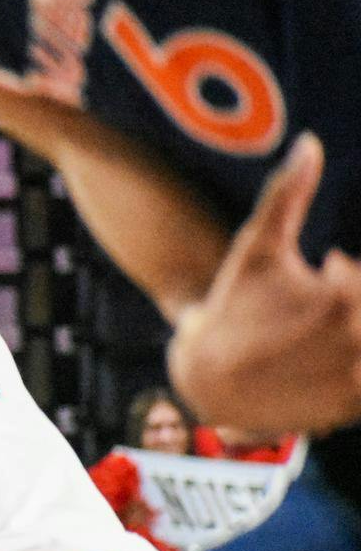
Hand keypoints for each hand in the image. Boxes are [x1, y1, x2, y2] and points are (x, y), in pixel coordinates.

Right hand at [167, 134, 360, 434]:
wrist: (206, 380)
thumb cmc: (233, 307)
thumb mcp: (257, 248)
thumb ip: (289, 193)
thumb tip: (309, 143)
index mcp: (342, 297)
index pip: (359, 278)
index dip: (340, 276)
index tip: (319, 275)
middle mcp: (355, 340)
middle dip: (343, 302)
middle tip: (306, 313)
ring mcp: (355, 380)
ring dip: (347, 338)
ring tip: (312, 338)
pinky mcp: (353, 408)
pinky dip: (351, 371)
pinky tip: (319, 367)